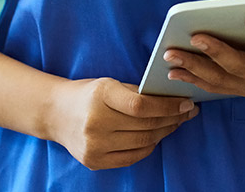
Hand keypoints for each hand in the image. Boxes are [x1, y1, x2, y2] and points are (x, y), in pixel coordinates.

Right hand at [48, 78, 198, 170]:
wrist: (56, 113)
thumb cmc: (88, 94)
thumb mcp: (109, 84)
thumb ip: (136, 92)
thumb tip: (172, 98)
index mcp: (101, 95)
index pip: (141, 105)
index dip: (168, 106)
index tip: (187, 103)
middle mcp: (96, 122)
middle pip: (145, 126)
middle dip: (172, 119)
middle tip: (188, 112)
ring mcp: (94, 145)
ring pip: (141, 143)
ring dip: (164, 133)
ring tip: (176, 123)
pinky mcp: (94, 161)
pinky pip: (131, 157)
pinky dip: (149, 147)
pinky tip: (157, 136)